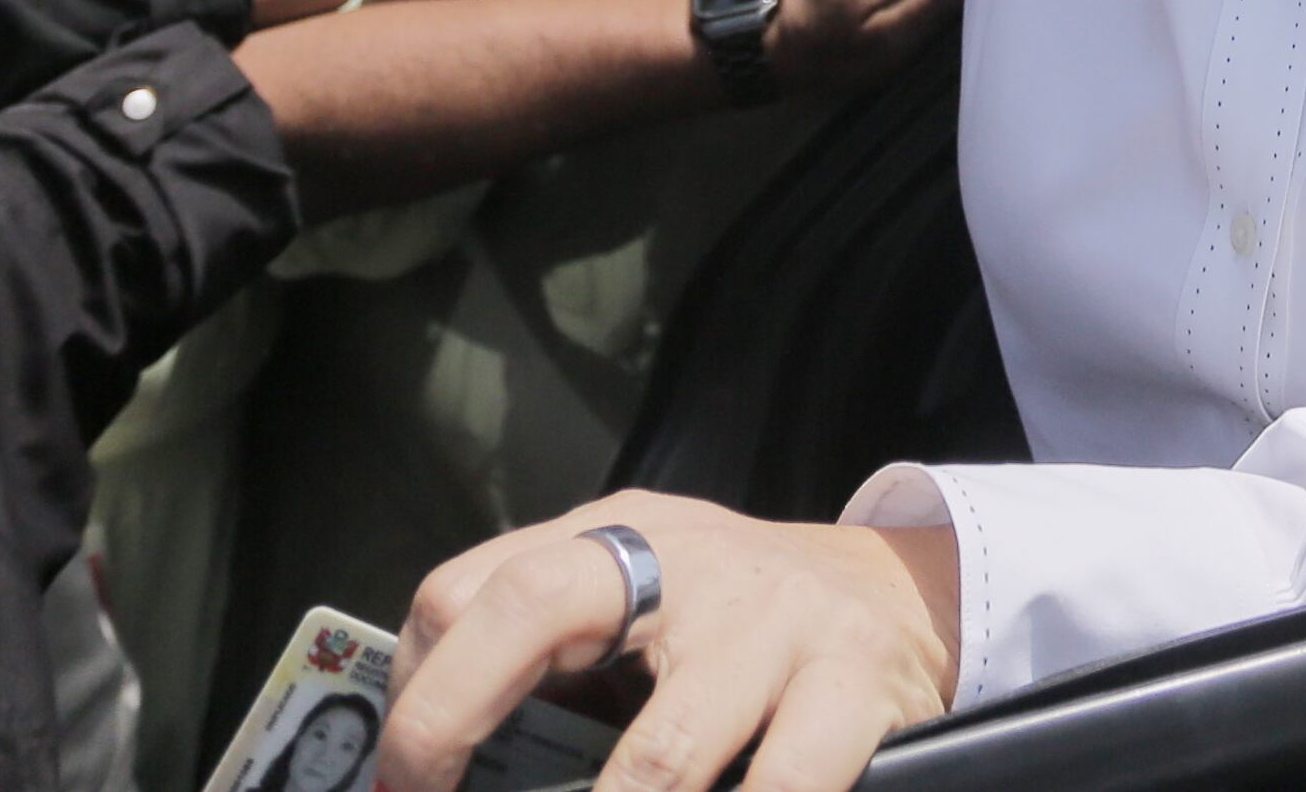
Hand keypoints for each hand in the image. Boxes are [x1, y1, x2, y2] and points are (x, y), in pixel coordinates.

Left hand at [385, 495, 958, 791]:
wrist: (903, 593)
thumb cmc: (745, 619)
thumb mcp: (649, 601)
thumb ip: (566, 654)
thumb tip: (460, 770)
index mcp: (615, 538)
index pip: (472, 588)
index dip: (417, 694)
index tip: (402, 785)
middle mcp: (685, 562)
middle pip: (530, 607)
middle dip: (451, 720)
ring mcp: (773, 625)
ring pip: (666, 751)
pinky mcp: (854, 686)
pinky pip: (783, 790)